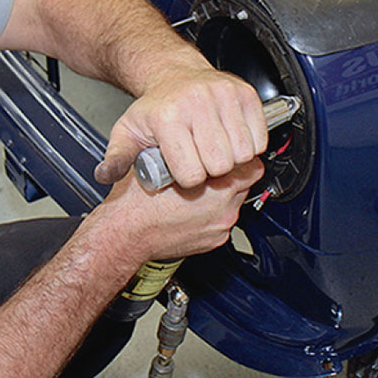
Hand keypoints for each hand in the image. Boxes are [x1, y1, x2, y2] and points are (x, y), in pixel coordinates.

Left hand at [94, 68, 267, 187]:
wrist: (174, 72)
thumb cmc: (156, 106)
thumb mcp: (127, 131)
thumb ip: (117, 158)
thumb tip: (106, 175)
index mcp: (168, 117)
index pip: (192, 174)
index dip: (190, 178)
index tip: (185, 170)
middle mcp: (197, 104)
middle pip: (221, 165)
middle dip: (213, 170)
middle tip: (203, 159)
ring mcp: (224, 97)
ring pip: (244, 154)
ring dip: (234, 158)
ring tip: (218, 149)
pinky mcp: (246, 94)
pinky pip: (260, 137)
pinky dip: (251, 145)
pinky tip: (233, 138)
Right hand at [97, 157, 264, 262]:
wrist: (124, 235)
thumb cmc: (138, 202)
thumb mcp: (163, 162)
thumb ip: (192, 151)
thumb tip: (204, 138)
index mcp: (217, 188)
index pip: (252, 166)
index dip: (239, 158)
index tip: (229, 154)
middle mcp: (224, 209)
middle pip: (246, 184)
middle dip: (233, 175)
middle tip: (214, 170)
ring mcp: (220, 226)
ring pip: (236, 202)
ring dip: (223, 194)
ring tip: (201, 189)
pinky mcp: (215, 239)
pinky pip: (223, 221)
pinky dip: (214, 213)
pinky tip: (195, 209)